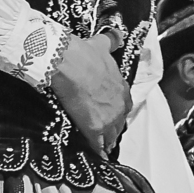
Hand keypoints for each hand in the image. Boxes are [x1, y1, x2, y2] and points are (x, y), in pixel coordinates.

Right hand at [50, 34, 131, 156]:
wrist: (70, 63)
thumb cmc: (85, 54)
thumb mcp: (102, 45)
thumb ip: (110, 42)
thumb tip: (115, 36)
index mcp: (122, 87)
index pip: (123, 104)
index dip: (116, 110)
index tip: (111, 113)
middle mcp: (119, 105)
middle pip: (119, 122)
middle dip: (113, 127)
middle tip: (106, 132)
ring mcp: (108, 118)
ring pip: (111, 135)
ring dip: (107, 140)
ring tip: (102, 147)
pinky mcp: (94, 128)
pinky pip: (98, 145)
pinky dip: (98, 151)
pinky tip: (97, 157)